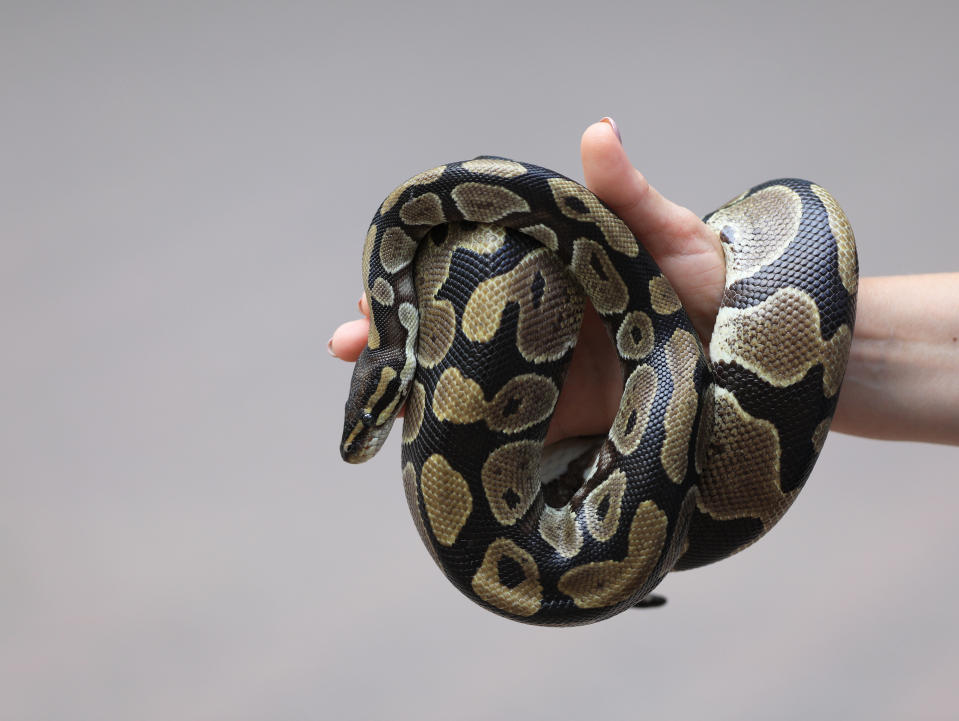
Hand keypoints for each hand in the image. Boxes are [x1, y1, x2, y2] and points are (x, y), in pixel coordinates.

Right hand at [330, 120, 725, 443]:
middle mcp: (526, 319)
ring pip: (453, 378)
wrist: (750, 360)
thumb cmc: (707, 282)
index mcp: (542, 269)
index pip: (460, 265)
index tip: (380, 283)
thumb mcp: (667, 235)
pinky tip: (418, 441)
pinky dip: (449, 434)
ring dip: (408, 387)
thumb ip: (625, 195)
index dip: (413, 274)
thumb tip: (598, 131)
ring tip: (375, 399)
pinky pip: (489, 430)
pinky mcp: (550, 422)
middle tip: (351, 343)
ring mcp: (533, 372)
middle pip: (441, 323)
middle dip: (393, 335)